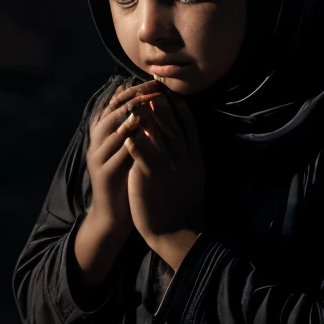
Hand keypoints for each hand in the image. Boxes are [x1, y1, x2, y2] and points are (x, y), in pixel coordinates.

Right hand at [74, 80, 166, 285]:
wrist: (114, 215)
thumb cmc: (126, 178)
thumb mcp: (128, 149)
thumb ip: (132, 127)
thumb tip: (144, 100)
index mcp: (103, 135)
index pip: (113, 105)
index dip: (131, 91)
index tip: (150, 83)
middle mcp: (97, 143)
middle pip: (111, 114)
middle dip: (131, 99)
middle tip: (149, 89)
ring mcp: (99, 159)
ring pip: (109, 132)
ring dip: (125, 117)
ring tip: (140, 105)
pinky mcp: (105, 175)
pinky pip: (115, 155)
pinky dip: (127, 144)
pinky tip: (139, 136)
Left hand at [123, 87, 204, 268]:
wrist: (180, 236)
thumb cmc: (181, 208)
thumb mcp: (192, 177)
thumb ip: (186, 156)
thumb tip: (180, 138)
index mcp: (194, 159)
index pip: (188, 126)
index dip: (177, 107)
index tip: (168, 92)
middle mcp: (185, 160)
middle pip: (174, 126)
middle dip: (162, 105)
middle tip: (151, 87)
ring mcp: (172, 169)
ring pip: (161, 137)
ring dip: (149, 118)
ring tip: (138, 102)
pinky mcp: (156, 181)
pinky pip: (148, 159)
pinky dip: (139, 145)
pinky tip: (130, 134)